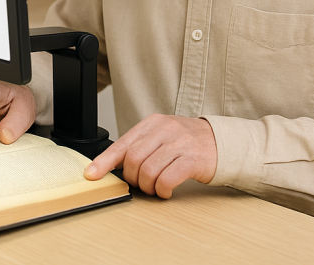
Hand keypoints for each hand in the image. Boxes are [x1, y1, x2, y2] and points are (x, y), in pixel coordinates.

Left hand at [84, 114, 217, 197]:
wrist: (223, 143)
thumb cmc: (188, 143)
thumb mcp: (162, 136)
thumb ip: (142, 146)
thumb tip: (114, 165)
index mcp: (152, 123)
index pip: (122, 143)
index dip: (104, 161)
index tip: (91, 174)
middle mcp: (165, 130)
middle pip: (133, 159)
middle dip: (132, 178)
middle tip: (141, 184)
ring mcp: (180, 143)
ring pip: (148, 171)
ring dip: (148, 186)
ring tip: (155, 188)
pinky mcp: (193, 159)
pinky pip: (167, 179)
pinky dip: (162, 190)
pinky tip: (166, 190)